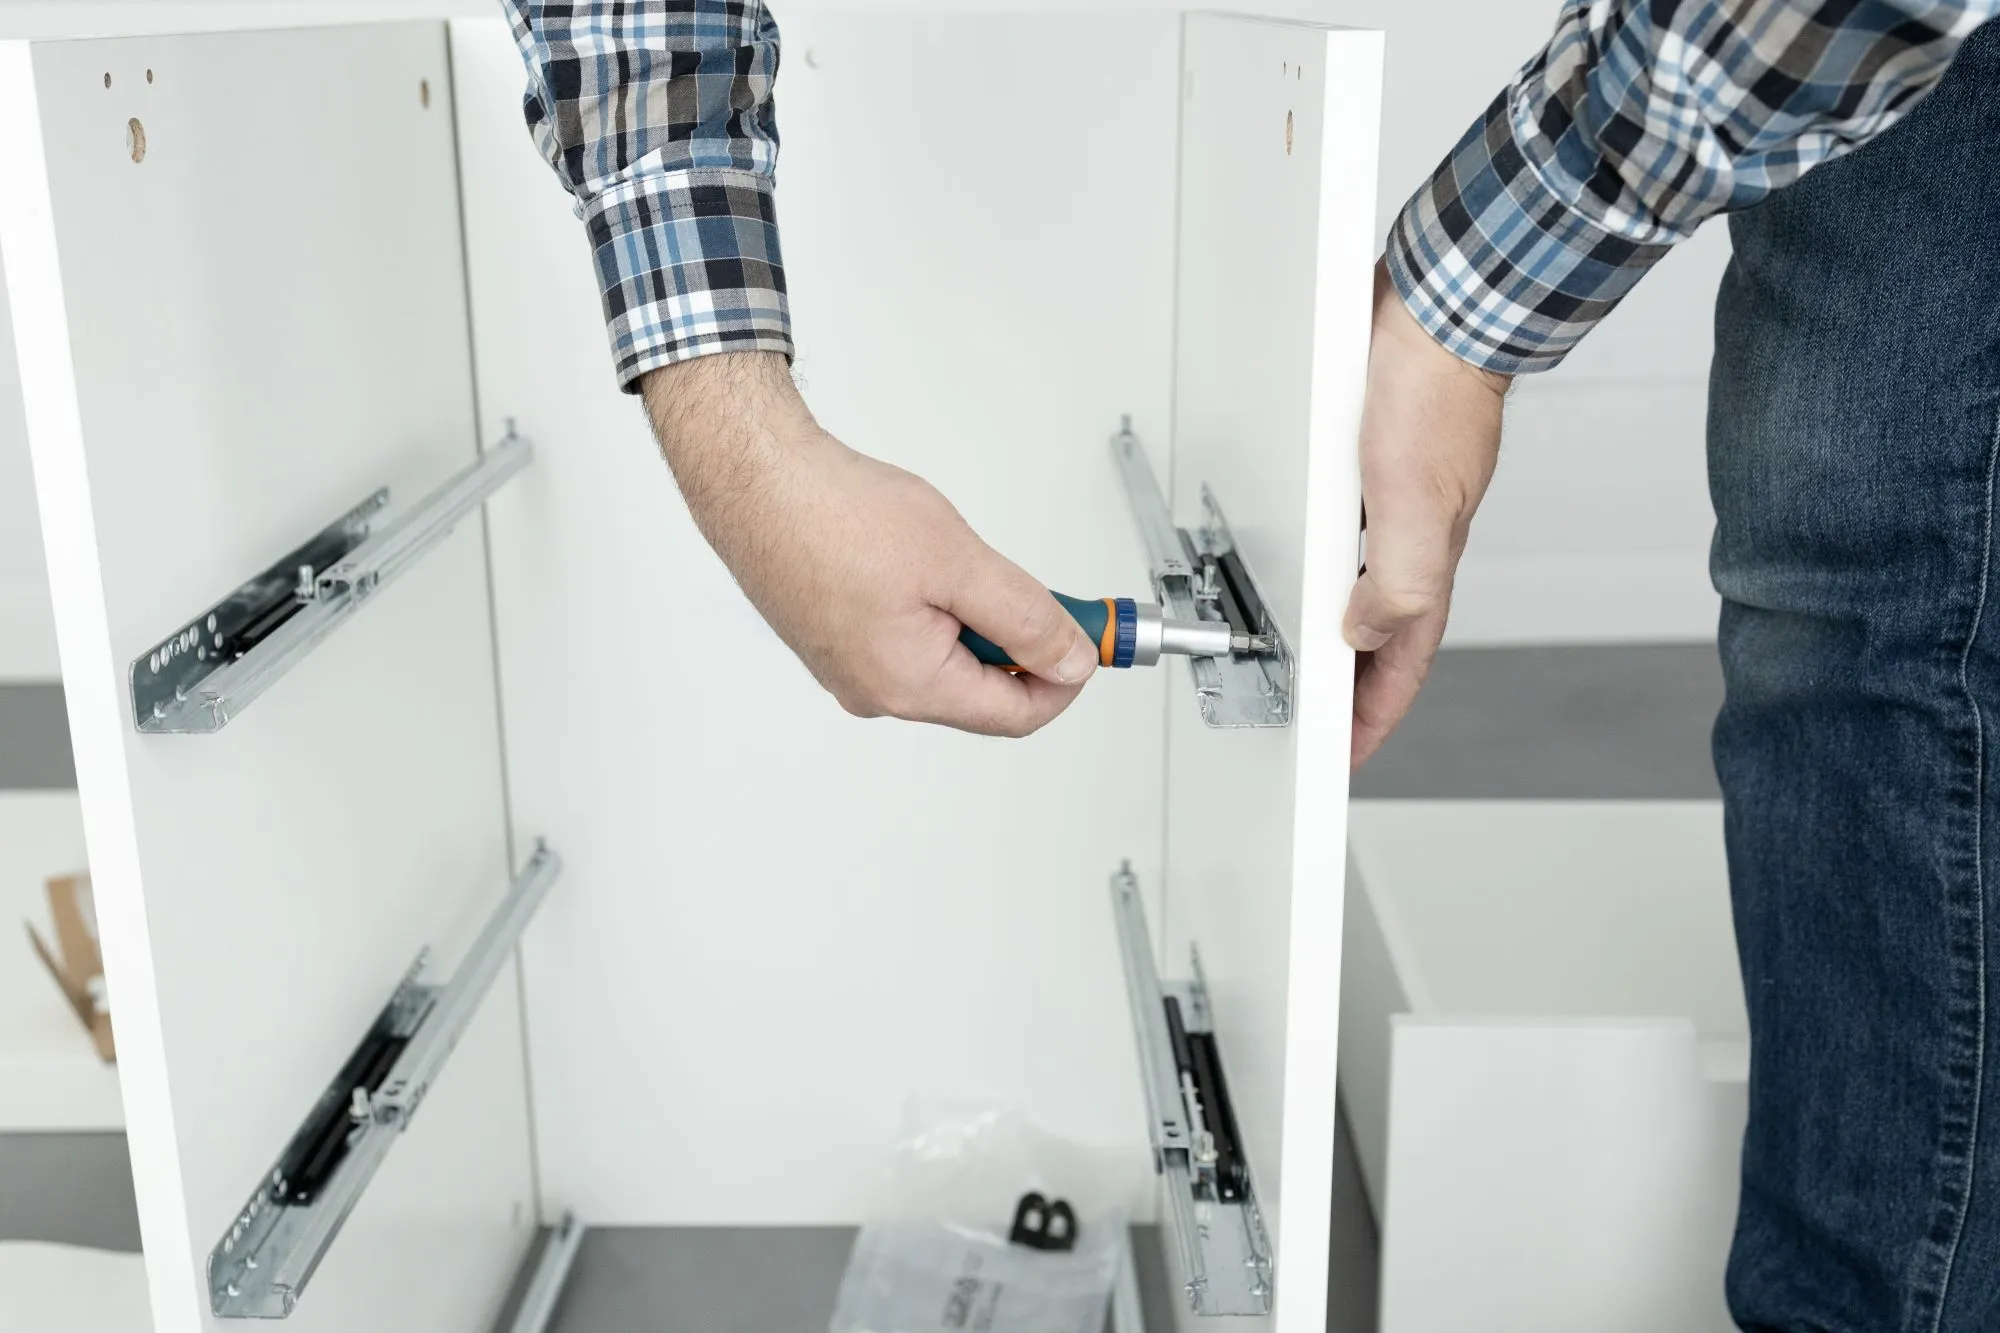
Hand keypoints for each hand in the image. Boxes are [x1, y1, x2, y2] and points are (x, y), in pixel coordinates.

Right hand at [641, 352, 1098, 735]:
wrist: (754, 478)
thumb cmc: (833, 514)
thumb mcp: (959, 563)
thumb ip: (1026, 619)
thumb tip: (1069, 660)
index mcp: (908, 686)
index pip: (1017, 715)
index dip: (1065, 678)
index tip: (1089, 639)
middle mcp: (874, 691)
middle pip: (981, 691)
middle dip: (1020, 642)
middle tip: (1039, 589)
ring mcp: (849, 668)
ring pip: (944, 661)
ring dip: (975, 621)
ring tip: (961, 560)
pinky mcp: (834, 639)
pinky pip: (908, 639)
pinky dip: (936, 609)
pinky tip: (924, 562)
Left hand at [1345, 260, 1507, 768]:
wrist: (1445, 306)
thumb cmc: (1435, 391)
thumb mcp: (1411, 500)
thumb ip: (1395, 580)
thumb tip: (1364, 635)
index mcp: (1426, 562)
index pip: (1400, 664)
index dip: (1370, 716)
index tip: (1343, 755)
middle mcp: (1417, 539)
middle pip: (1385, 634)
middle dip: (1357, 685)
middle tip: (1326, 720)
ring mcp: (1400, 502)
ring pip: (1368, 586)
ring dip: (1344, 627)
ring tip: (1314, 658)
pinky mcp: (1380, 464)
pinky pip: (1354, 536)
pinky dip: (1335, 565)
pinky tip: (1319, 558)